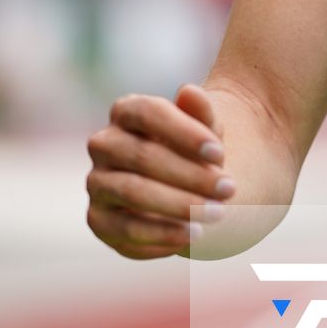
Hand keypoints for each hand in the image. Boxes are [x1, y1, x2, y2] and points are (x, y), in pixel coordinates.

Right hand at [86, 83, 232, 259]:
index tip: (220, 154)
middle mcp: (103, 144)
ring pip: (133, 192)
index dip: (184, 132)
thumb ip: (202, 113)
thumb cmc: (194, 151)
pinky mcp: (98, 220)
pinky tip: (194, 235)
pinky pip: (125, 230)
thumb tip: (189, 91)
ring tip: (217, 214)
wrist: (183, 187)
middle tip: (229, 190)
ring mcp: (97, 182)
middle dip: (190, 175)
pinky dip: (162, 235)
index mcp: (126, 111)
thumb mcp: (205, 131)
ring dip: (179, 206)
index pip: (148, 112)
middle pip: (142, 156)